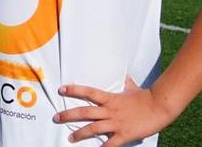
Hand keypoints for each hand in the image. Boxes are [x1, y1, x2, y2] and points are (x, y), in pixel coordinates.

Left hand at [53, 77, 174, 145]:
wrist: (160, 106)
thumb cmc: (145, 96)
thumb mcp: (131, 87)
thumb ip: (124, 83)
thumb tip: (124, 76)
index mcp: (110, 98)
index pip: (88, 92)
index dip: (74, 90)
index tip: (61, 90)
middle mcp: (110, 110)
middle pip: (84, 112)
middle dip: (68, 115)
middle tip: (56, 118)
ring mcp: (116, 122)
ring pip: (93, 128)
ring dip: (79, 133)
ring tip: (70, 137)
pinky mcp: (125, 134)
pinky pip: (110, 144)